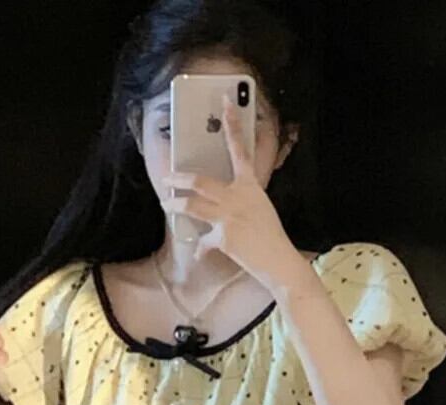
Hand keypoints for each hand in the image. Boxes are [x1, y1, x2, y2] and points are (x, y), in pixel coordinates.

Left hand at [159, 94, 300, 290]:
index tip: (225, 103)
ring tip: (167, 204)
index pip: (239, 149)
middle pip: (200, 181)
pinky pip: (204, 242)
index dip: (232, 125)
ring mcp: (229, 217)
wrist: (279, 260)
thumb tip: (221, 200)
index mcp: (250, 185)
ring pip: (193, 206)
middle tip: (168, 178)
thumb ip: (240, 199)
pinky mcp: (223, 238)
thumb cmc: (271, 235)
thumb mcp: (260, 207)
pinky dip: (201, 249)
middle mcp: (237, 197)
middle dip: (180, 178)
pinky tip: (198, 253)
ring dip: (176, 205)